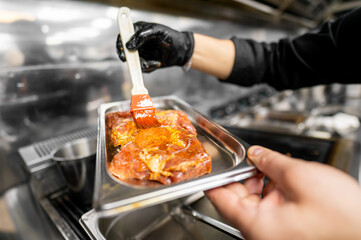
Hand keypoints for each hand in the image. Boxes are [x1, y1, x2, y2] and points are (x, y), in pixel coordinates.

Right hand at [116, 22, 193, 71]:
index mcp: (137, 30)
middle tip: (134, 63)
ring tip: (154, 63)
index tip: (123, 53)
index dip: (120, 44)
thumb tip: (129, 45)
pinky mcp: (145, 62)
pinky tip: (157, 63)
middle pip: (125, 51)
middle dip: (130, 59)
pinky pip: (141, 68)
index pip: (123, 36)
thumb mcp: (157, 32)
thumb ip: (142, 36)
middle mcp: (136, 42)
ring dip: (142, 64)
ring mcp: (140, 52)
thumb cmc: (171, 37)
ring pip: (133, 61)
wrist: (181, 50)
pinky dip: (148, 67)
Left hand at [205, 146, 360, 239]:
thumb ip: (271, 161)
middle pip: (236, 198)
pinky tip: (281, 178)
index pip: (219, 198)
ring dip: (258, 181)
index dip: (213, 177)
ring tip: (269, 166)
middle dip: (242, 174)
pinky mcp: (286, 230)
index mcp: (256, 225)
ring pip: (254, 201)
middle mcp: (261, 232)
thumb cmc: (343, 219)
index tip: (211, 164)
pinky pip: (269, 207)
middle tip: (249, 158)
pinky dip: (272, 190)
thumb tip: (256, 153)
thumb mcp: (300, 178)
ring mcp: (274, 232)